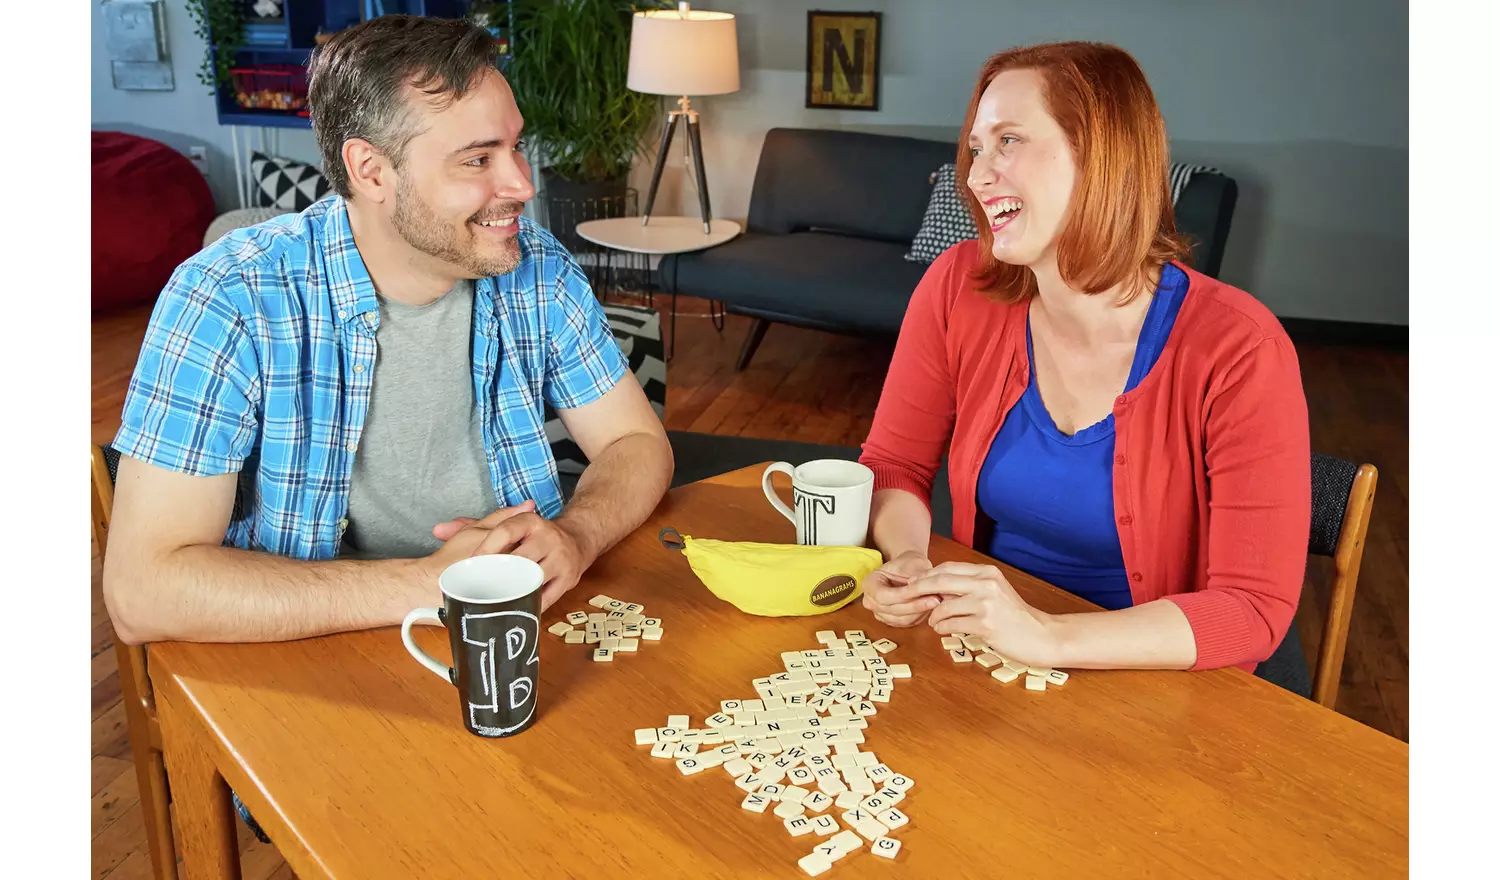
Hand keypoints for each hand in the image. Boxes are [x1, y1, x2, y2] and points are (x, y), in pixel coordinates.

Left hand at [434, 503, 590, 611]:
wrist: (579, 539)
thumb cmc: (535, 536)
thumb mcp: (508, 525)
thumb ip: (471, 526)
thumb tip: (438, 530)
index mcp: (531, 521)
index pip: (506, 531)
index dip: (487, 548)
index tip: (471, 563)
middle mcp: (548, 537)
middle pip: (519, 558)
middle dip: (497, 575)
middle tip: (476, 588)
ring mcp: (561, 559)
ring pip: (532, 579)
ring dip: (512, 592)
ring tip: (492, 603)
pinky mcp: (568, 579)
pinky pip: (546, 598)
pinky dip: (528, 605)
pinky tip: (513, 611)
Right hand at [861, 550, 937, 626]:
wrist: (908, 569)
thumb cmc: (908, 564)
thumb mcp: (912, 563)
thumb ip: (915, 575)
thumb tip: (921, 585)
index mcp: (869, 584)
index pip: (882, 596)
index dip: (902, 596)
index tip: (921, 592)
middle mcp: (871, 601)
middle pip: (891, 610)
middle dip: (915, 605)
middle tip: (935, 599)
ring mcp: (881, 613)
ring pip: (901, 619)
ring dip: (920, 612)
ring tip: (936, 602)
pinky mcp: (893, 620)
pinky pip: (907, 623)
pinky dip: (920, 616)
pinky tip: (931, 608)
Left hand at [902, 562, 1059, 666]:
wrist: (1041, 636)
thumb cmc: (1015, 616)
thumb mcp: (994, 592)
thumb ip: (968, 587)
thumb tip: (935, 588)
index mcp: (987, 572)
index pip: (947, 568)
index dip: (926, 576)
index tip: (913, 584)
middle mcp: (986, 583)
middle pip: (940, 581)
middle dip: (918, 589)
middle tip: (906, 597)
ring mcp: (986, 603)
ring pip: (943, 605)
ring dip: (932, 615)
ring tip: (933, 621)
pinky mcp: (985, 624)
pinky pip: (951, 624)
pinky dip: (942, 627)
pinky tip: (943, 629)